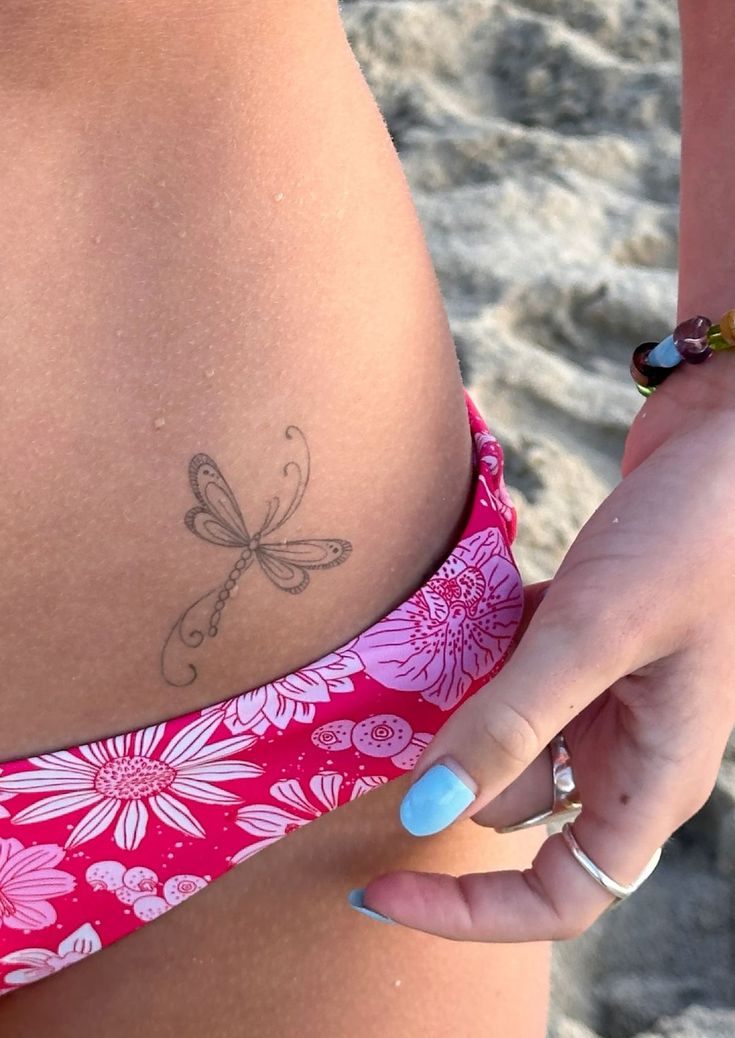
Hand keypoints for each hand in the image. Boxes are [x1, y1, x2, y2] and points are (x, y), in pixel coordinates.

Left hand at [351, 360, 734, 941]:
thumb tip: (427, 814)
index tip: (378, 888)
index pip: (559, 897)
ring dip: (462, 709)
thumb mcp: (594, 633)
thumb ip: (513, 724)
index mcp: (652, 779)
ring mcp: (602, 695)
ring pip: (505, 740)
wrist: (724, 444)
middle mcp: (626, 750)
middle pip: (517, 809)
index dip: (469, 912)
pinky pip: (510, 679)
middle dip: (459, 772)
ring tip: (431, 659)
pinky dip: (475, 664)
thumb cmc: (690, 538)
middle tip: (407, 714)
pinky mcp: (581, 644)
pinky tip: (456, 625)